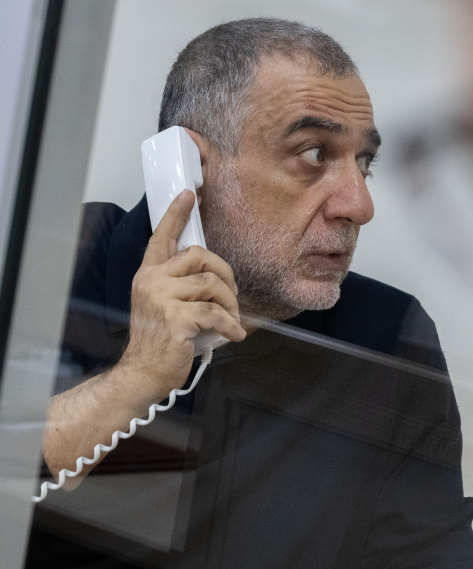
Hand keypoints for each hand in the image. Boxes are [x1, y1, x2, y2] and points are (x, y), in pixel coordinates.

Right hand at [121, 189, 245, 400]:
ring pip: (212, 284)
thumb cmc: (162, 341)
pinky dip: (231, 325)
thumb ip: (181, 285)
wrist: (144, 374)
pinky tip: (233, 335)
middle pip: (199, 255)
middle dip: (225, 274)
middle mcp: (152, 281)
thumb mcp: (165, 305)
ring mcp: (161, 299)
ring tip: (232, 321)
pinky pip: (215, 313)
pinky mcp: (176, 318)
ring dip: (230, 304)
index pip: (161, 238)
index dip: (176, 215)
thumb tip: (214, 274)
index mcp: (149, 275)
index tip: (189, 195)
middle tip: (233, 296)